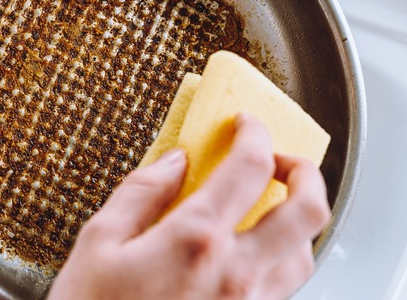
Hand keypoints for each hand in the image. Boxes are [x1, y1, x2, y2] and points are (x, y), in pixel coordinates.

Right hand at [49, 113, 330, 299]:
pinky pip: (286, 287)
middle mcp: (235, 274)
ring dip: (296, 219)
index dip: (253, 132)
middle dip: (304, 171)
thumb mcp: (98, 242)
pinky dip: (281, 257)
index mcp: (195, 240)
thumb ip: (140, 192)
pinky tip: (252, 252)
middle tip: (278, 159)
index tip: (243, 123)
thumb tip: (174, 161)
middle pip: (308, 209)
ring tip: (269, 206)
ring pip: (305, 252)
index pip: (250, 166)